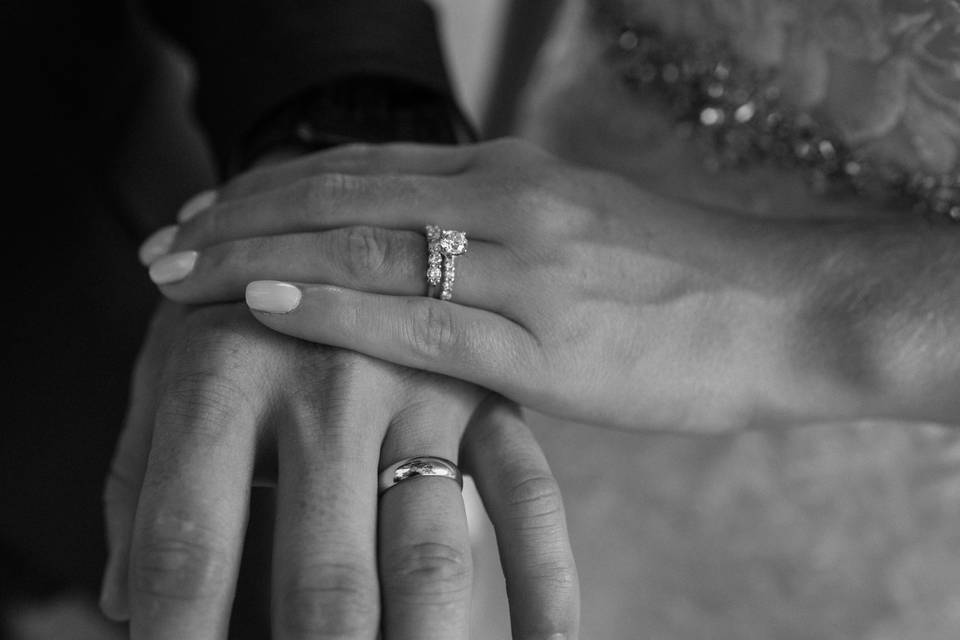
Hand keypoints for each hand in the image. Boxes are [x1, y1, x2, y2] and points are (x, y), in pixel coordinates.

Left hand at [100, 299, 577, 638]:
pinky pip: (530, 500)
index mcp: (224, 367)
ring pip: (430, 553)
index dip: (177, 635)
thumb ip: (142, 482)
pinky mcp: (490, 395)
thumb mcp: (168, 369)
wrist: (332, 210)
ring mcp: (422, 387)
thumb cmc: (234, 307)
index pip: (185, 538)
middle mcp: (328, 380)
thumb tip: (126, 604)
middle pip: (316, 573)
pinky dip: (544, 584)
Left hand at [146, 139, 833, 431]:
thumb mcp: (578, 228)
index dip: (272, 189)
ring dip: (256, 256)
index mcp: (510, 173)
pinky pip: (416, 316)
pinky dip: (331, 304)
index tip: (209, 215)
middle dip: (237, 218)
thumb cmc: (680, 279)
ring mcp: (521, 266)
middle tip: (163, 244)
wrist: (779, 309)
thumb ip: (498, 230)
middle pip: (338, 194)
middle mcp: (505, 200)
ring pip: (359, 244)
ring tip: (178, 274)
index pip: (361, 168)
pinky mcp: (542, 341)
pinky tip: (265, 301)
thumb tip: (428, 247)